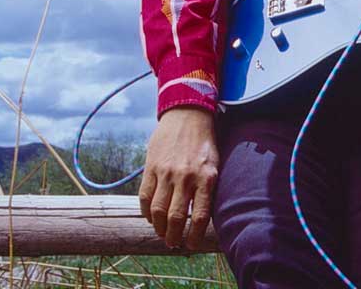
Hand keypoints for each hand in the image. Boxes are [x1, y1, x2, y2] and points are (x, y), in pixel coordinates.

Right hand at [139, 106, 218, 249]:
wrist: (188, 114)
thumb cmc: (205, 142)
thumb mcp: (215, 164)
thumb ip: (208, 188)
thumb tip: (204, 215)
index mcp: (207, 178)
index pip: (200, 216)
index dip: (194, 236)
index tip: (192, 246)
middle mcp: (186, 177)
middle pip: (176, 218)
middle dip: (173, 237)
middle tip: (173, 244)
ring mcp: (166, 173)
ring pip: (158, 211)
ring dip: (158, 228)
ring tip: (162, 234)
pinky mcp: (151, 167)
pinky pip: (145, 197)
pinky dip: (146, 212)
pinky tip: (150, 218)